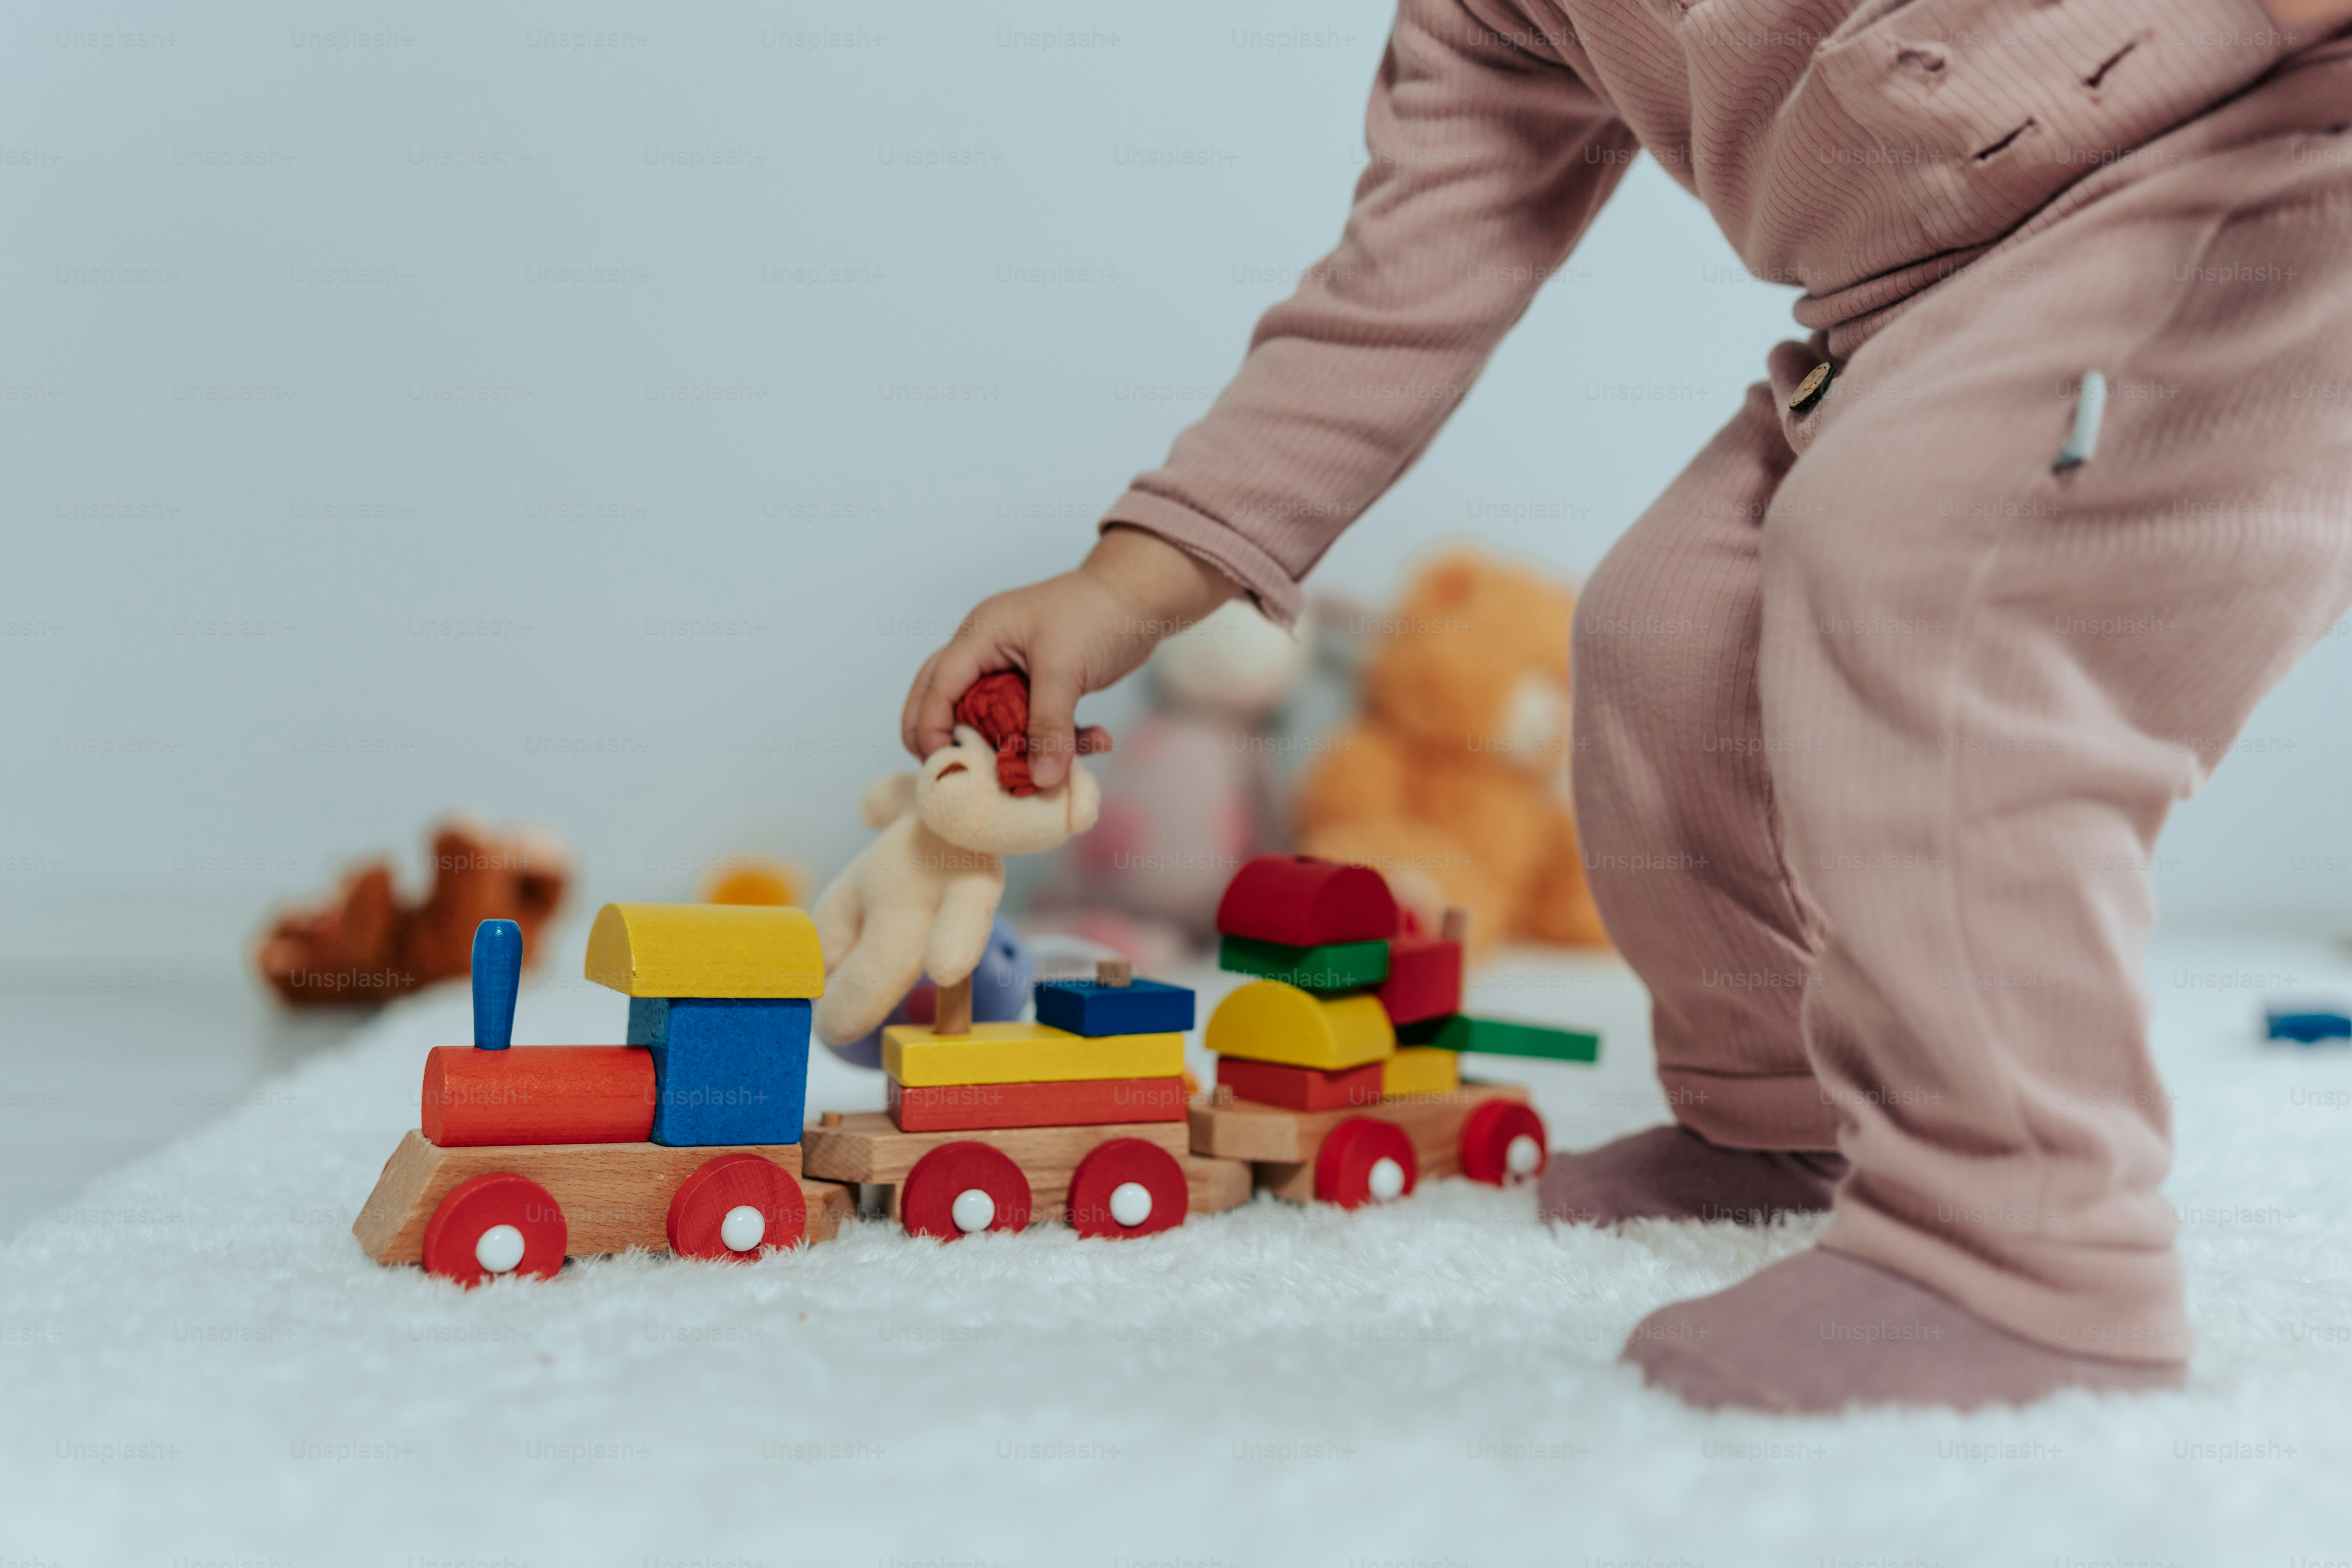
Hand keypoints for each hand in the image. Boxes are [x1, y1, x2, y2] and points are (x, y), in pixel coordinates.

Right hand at [900, 525, 1239, 788]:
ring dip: (1013, 746)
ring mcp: (1013, 668)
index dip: (932, 726)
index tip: (942, 766)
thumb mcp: (1066, 670)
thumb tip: (1041, 780)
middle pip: (946, 698)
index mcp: (980, 636)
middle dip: (949, 740)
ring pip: (993, 717)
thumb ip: (1050, 726)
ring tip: (1034, 772)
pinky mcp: (1041, 684)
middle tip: (953, 777)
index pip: (939, 684)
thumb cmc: (1098, 614)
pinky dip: (1057, 737)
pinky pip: (1033, 720)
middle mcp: (988, 651)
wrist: (1141, 596)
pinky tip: (1096, 740)